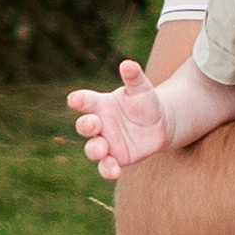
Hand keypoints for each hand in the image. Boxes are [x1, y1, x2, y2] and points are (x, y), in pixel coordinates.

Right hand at [68, 61, 168, 180]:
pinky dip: (107, 170)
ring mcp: (106, 143)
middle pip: (84, 126)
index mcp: (101, 104)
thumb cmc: (145, 101)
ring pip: (92, 149)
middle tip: (92, 123)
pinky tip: (114, 171)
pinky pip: (107, 167)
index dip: (78, 100)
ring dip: (94, 150)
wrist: (159, 123)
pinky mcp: (117, 158)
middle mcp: (100, 125)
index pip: (85, 101)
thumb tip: (128, 63)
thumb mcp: (141, 88)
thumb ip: (133, 77)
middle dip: (85, 125)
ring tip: (102, 149)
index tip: (74, 99)